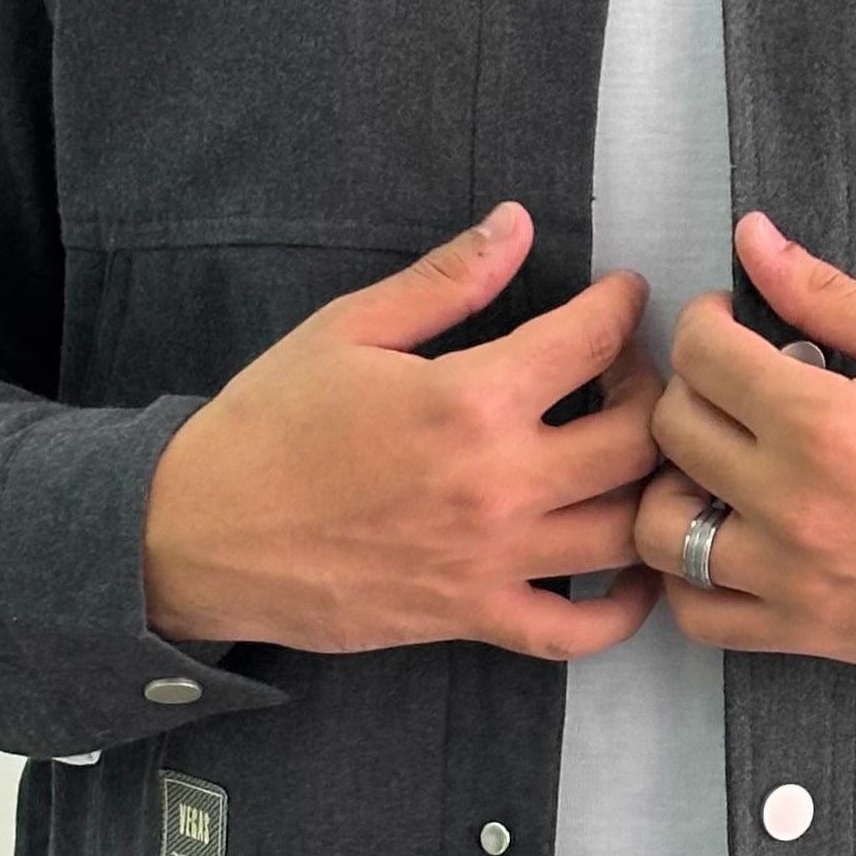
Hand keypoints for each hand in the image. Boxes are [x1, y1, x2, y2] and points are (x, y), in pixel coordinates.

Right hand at [142, 201, 669, 659]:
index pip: (591, 341)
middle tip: (631, 375)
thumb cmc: (267, 426)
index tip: (623, 296)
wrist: (200, 534)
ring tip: (636, 461)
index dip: (622, 307)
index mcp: (468, 398)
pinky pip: (576, 631)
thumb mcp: (347, 329)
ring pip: (628, 532)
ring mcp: (492, 558)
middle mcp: (497, 482)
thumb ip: (444, 279)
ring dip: (654, 490)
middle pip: (639, 440)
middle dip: (655, 394)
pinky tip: (629, 572)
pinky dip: (620, 610)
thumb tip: (517, 224)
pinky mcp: (472, 617)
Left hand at [631, 211, 855, 671]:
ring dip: (671, 489)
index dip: (705, 324)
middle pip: (673, 432)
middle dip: (690, 391)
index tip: (727, 325)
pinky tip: (722, 541)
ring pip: (661, 530)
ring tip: (711, 470)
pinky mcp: (802, 629)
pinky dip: (689, 580)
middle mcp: (795, 504)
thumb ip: (828, 293)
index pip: (704, 356)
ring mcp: (793, 575)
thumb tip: (752, 237)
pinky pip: (699, 615)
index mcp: (826, 424)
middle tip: (728, 388)